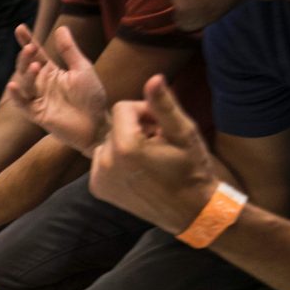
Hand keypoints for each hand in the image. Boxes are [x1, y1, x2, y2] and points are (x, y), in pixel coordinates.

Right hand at [5, 25, 107, 156]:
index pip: (36, 54)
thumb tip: (61, 28)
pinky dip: (17, 96)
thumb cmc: (92, 97)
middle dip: (25, 57)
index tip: (20, 28)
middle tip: (30, 48)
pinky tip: (13, 86)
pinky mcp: (38, 115)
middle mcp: (42, 85)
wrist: (98, 124)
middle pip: (26, 67)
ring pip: (25, 84)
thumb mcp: (82, 69)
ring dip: (27, 74)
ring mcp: (39, 100)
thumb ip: (69, 50)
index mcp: (51, 72)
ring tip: (35, 66)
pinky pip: (23, 105)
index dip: (27, 41)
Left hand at [90, 74, 218, 234]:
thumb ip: (164, 105)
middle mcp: (106, 163)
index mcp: (125, 147)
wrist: (190, 211)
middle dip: (135, 129)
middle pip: (114, 126)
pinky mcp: (97, 189)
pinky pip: (101, 162)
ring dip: (124, 144)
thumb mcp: (183, 133)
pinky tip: (137, 172)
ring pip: (107, 142)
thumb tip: (153, 77)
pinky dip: (116, 162)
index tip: (161, 127)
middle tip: (158, 144)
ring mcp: (99, 178)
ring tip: (149, 159)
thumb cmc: (191, 169)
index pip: (123, 107)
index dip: (145, 112)